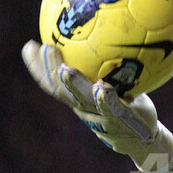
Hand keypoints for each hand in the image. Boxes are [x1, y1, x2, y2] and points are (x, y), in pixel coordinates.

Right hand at [22, 41, 172, 172]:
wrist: (143, 138)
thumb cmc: (127, 106)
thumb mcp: (115, 84)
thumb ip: (105, 67)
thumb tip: (101, 34)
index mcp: (79, 98)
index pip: (52, 83)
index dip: (38, 67)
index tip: (29, 46)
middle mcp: (85, 108)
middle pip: (61, 90)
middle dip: (50, 69)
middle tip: (46, 47)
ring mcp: (101, 115)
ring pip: (81, 100)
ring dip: (72, 85)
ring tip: (65, 70)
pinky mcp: (121, 120)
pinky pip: (110, 108)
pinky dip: (104, 99)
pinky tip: (101, 87)